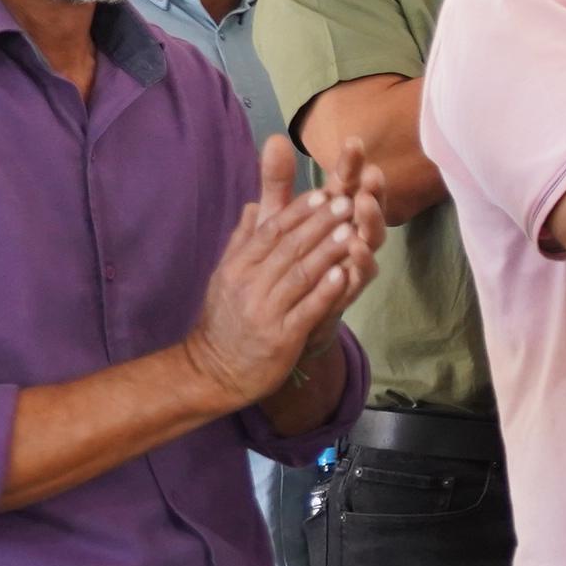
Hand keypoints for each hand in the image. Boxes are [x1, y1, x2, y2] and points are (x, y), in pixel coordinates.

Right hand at [187, 138, 379, 407]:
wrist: (213, 372)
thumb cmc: (224, 321)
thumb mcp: (226, 276)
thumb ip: (243, 240)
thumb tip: (253, 205)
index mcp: (237, 267)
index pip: (270, 231)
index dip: (298, 211)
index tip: (322, 193)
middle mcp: (249, 285)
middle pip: (288, 248)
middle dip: (320, 224)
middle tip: (346, 202)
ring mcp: (265, 312)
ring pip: (300, 274)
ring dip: (327, 251)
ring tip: (351, 230)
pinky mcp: (280, 338)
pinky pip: (306, 310)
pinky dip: (325, 291)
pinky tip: (343, 275)